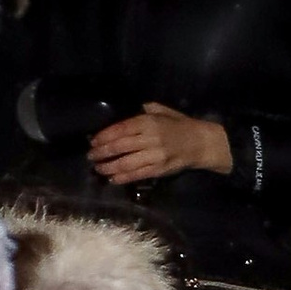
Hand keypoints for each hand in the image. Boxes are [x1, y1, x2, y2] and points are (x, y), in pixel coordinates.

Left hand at [87, 101, 232, 185]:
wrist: (200, 143)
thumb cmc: (179, 125)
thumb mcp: (161, 111)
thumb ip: (142, 111)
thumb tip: (122, 115)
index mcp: (149, 121)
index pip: (121, 129)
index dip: (104, 136)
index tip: (93, 141)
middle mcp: (150, 138)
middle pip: (120, 146)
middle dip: (102, 153)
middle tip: (91, 157)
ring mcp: (154, 155)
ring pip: (126, 163)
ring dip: (109, 167)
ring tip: (99, 169)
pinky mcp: (159, 169)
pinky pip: (137, 175)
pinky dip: (123, 178)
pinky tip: (113, 179)